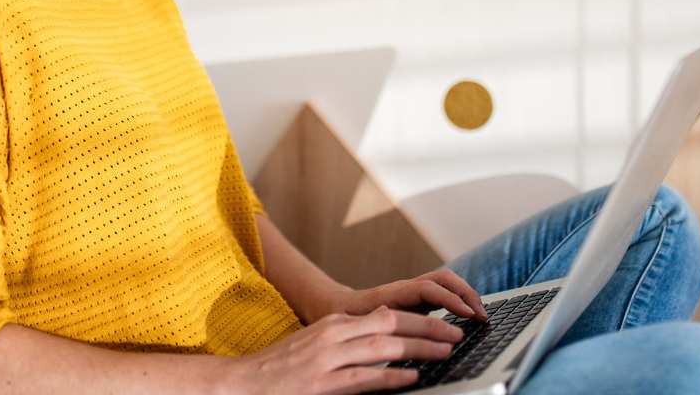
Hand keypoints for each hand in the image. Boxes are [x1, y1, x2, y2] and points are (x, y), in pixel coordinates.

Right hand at [217, 305, 463, 394]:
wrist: (243, 383)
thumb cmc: (282, 367)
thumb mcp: (318, 341)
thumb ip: (351, 333)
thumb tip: (385, 324)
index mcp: (335, 323)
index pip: (387, 315)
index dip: (420, 319)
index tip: (444, 324)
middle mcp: (334, 335)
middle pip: (391, 325)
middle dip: (428, 329)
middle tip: (456, 334)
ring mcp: (328, 360)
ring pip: (384, 347)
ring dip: (419, 349)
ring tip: (445, 352)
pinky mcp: (323, 384)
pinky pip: (365, 378)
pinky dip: (391, 375)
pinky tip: (411, 377)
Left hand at [326, 268, 487, 322]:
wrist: (335, 307)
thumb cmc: (344, 320)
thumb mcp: (358, 327)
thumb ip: (376, 329)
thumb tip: (395, 337)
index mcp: (392, 293)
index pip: (428, 289)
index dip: (450, 300)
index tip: (468, 315)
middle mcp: (405, 287)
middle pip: (442, 279)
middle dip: (465, 294)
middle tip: (482, 317)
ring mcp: (412, 290)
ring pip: (445, 282)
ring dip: (465, 294)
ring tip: (481, 315)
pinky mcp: (416, 297)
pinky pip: (442, 291)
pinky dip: (458, 299)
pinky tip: (468, 316)